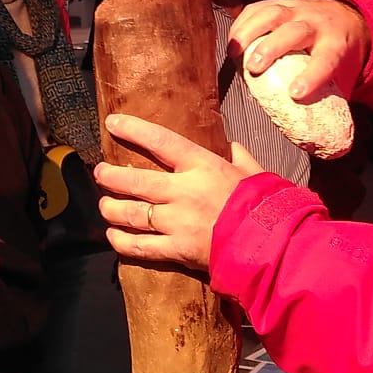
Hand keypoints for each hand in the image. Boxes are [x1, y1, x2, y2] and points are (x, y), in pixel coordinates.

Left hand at [93, 114, 262, 272]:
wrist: (272, 244)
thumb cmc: (265, 205)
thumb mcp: (255, 172)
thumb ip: (239, 157)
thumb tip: (231, 146)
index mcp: (202, 166)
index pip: (160, 141)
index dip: (134, 130)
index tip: (113, 122)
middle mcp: (182, 192)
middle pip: (134, 180)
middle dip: (111, 176)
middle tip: (100, 172)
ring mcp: (176, 222)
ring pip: (130, 213)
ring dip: (111, 208)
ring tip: (104, 205)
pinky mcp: (176, 250)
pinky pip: (139, 246)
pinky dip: (121, 241)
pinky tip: (113, 236)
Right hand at [228, 0, 369, 103]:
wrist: (346, 18)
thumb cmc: (339, 56)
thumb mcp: (341, 80)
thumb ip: (326, 107)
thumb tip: (312, 146)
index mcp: (336, 46)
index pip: (326, 60)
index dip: (311, 76)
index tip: (295, 94)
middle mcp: (317, 24)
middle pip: (294, 32)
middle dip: (272, 47)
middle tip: (254, 68)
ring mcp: (297, 10)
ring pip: (273, 14)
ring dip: (250, 31)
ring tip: (234, 52)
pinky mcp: (279, 3)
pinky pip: (257, 8)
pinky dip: (241, 23)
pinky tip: (232, 40)